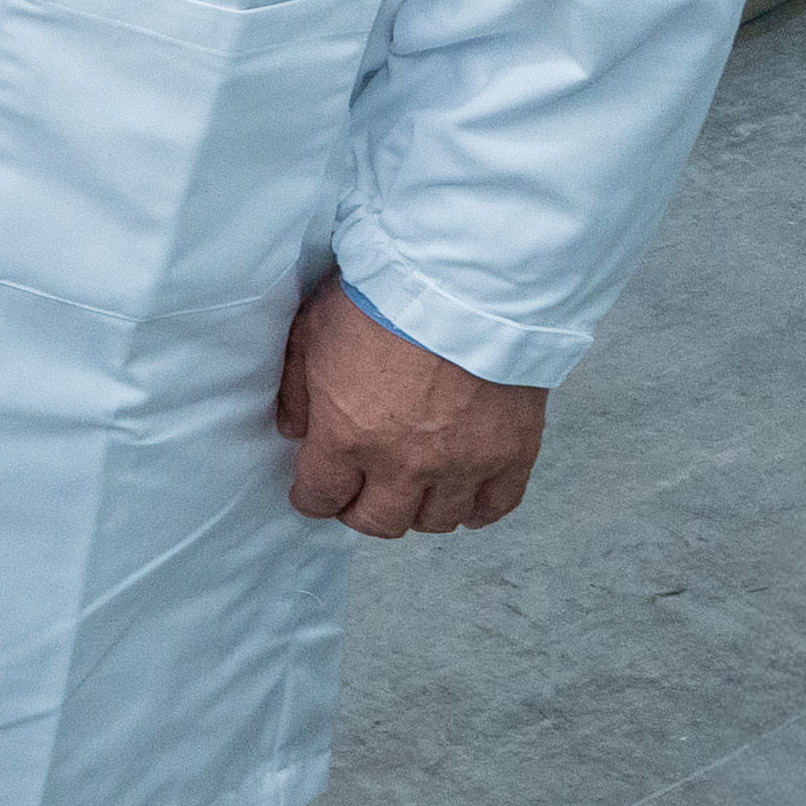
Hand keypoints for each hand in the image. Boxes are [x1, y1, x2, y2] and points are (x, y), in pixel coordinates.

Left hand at [274, 279, 546, 536]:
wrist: (464, 283)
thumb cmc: (382, 299)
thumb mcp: (311, 333)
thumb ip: (296, 391)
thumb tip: (294, 431)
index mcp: (347, 436)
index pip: (321, 497)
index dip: (312, 498)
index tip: (314, 493)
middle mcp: (404, 464)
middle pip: (379, 522)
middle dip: (361, 511)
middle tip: (361, 492)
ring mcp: (462, 464)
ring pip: (436, 521)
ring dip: (418, 510)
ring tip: (413, 488)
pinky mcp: (511, 454)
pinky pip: (496, 508)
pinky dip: (478, 511)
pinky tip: (465, 498)